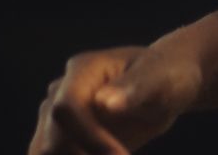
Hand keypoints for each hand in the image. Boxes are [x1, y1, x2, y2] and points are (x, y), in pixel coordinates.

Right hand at [27, 42, 201, 154]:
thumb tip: (103, 102)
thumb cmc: (165, 75)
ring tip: (122, 153)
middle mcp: (59, 92)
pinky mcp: (60, 141)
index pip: (66, 108)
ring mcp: (54, 118)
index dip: (89, 138)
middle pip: (52, 142)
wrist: (163, 87)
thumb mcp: (159, 78)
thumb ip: (134, 87)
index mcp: (82, 70)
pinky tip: (120, 154)